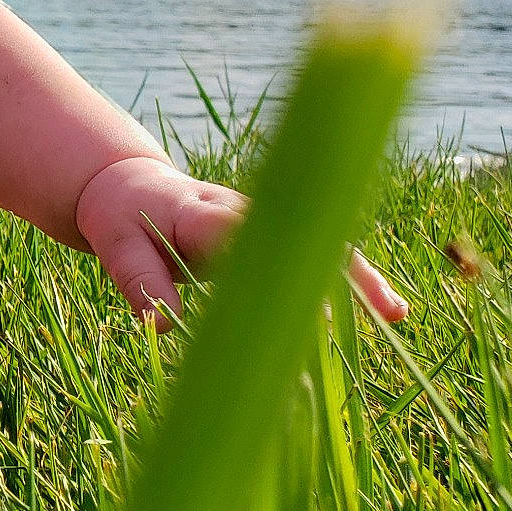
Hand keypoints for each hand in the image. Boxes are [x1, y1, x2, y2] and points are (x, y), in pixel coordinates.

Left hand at [72, 155, 407, 326]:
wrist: (131, 187)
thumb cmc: (122, 217)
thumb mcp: (115, 242)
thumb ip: (137, 278)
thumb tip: (161, 323)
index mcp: (202, 211)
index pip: (243, 233)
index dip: (277, 261)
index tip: (301, 299)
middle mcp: (243, 211)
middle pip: (299, 234)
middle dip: (336, 270)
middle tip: (379, 309)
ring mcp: (264, 222)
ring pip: (319, 243)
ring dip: (356, 277)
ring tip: (395, 313)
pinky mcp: (273, 236)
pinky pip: (316, 255)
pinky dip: (348, 281)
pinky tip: (386, 310)